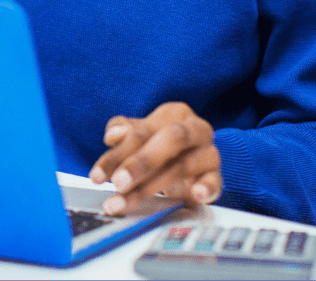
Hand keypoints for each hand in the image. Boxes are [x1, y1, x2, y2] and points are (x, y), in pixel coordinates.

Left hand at [88, 101, 221, 215]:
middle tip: (117, 183)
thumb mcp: (143, 134)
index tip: (97, 175)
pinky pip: (215, 181)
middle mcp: (194, 129)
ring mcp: (209, 152)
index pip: (142, 131)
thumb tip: (112, 136)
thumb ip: (124, 132)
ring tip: (127, 201)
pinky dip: (207, 187)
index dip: (117, 153)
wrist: (199, 156)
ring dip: (152, 187)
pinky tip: (196, 195)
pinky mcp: (217, 175)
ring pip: (183, 166)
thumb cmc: (163, 144)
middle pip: (169, 140)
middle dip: (140, 163)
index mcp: (173, 113)